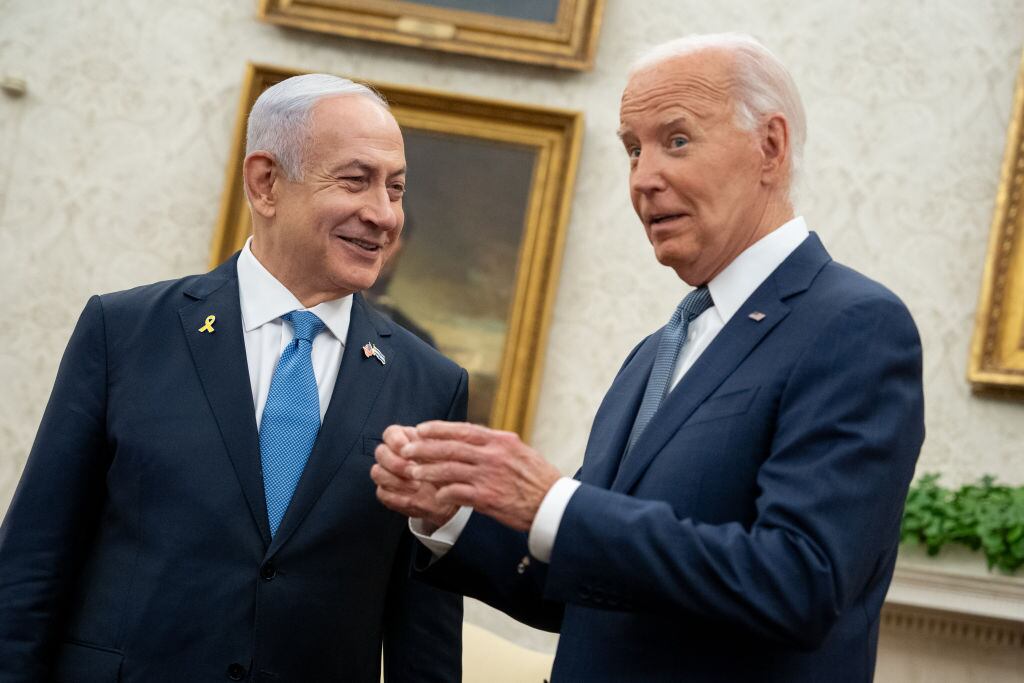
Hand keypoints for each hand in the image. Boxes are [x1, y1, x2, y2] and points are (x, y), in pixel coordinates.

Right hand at [371, 425, 458, 531]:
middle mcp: (393, 455)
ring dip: (396, 480)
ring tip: (417, 486)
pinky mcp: (387, 493)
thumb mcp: (447, 453)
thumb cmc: (450, 469)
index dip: (395, 441)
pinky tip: (411, 499)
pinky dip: (396, 497)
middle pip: (380, 452)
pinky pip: (381, 493)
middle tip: (414, 471)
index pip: (390, 433)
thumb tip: (421, 436)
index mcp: (406, 440)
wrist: (452, 493)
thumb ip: (434, 444)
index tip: (407, 449)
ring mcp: (388, 474)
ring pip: (377, 472)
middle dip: (396, 463)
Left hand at [402, 421, 561, 531]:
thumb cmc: (537, 478)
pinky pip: (457, 493)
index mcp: (500, 440)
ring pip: (449, 469)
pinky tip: (435, 495)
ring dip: (428, 471)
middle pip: (450, 447)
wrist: (553, 504)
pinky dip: (443, 493)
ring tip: (413, 472)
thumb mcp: (519, 451)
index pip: (462, 429)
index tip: (421, 429)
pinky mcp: (487, 498)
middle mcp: (493, 455)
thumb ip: (495, 444)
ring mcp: (489, 476)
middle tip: (407, 449)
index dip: (438, 428)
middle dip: (424, 448)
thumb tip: (474, 436)